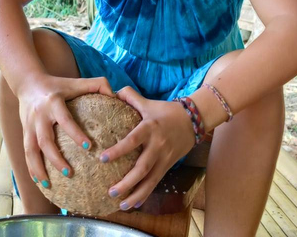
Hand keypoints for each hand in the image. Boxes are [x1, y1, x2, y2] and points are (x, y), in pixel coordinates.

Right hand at [17, 74, 112, 186]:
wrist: (27, 82)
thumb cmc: (58, 84)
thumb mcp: (75, 81)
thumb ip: (97, 84)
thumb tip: (116, 96)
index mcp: (53, 103)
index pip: (65, 120)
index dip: (76, 134)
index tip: (89, 147)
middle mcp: (39, 115)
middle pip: (44, 140)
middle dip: (55, 158)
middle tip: (70, 173)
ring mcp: (29, 125)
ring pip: (31, 150)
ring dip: (38, 169)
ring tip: (49, 185)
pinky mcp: (24, 132)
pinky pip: (26, 153)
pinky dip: (31, 169)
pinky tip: (39, 182)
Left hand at [100, 87, 195, 209]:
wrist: (194, 120)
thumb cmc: (167, 111)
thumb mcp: (149, 102)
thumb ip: (130, 96)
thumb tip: (111, 92)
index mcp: (149, 128)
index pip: (132, 141)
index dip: (118, 151)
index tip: (102, 159)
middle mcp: (157, 146)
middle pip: (142, 168)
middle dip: (126, 182)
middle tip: (111, 191)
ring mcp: (164, 158)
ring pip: (150, 181)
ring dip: (135, 194)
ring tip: (121, 205)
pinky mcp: (168, 166)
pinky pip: (156, 183)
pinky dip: (145, 195)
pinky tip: (134, 204)